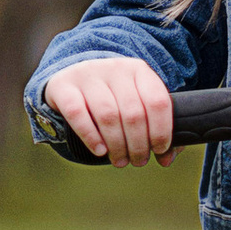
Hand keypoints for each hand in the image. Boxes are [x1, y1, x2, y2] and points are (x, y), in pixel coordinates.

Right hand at [44, 56, 173, 163]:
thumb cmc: (112, 96)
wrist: (73, 75)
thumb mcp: (137, 101)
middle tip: (138, 161)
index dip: (162, 131)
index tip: (160, 149)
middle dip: (138, 145)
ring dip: (117, 145)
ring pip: (108, 115)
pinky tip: (100, 151)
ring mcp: (88, 75)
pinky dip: (91, 137)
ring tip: (120, 160)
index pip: (157, 101)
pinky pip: (78, 114)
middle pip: (133, 113)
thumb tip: (167, 159)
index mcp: (139, 70)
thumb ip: (156, 128)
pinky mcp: (63, 86)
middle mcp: (115, 68)